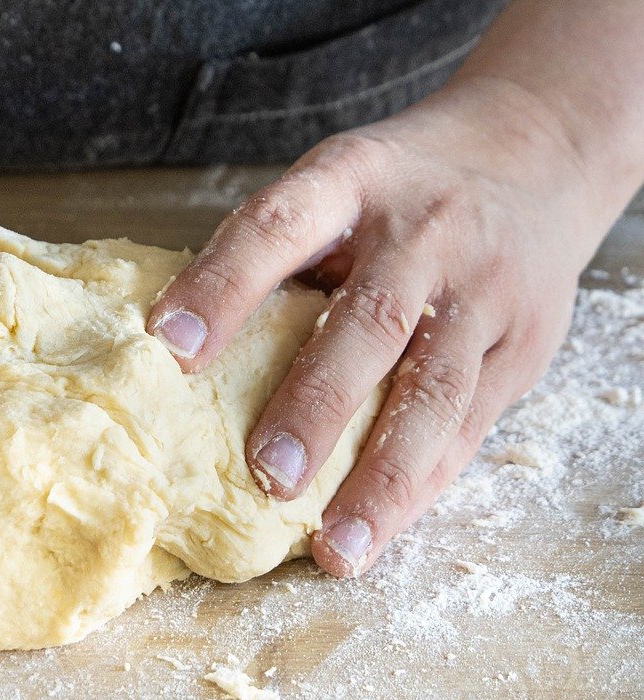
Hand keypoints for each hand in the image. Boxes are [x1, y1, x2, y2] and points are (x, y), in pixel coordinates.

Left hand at [148, 77, 615, 576]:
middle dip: (316, 404)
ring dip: (382, 477)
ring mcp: (485, 289)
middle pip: (371, 320)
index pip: (277, 227)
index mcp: (352, 179)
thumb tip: (178, 345)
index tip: (166, 346)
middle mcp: (425, 231)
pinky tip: (381, 529)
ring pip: (436, 391)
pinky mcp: (524, 342)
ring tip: (334, 547)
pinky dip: (422, 483)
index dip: (221, 285)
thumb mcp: (334, 182)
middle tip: (265, 473)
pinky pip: (470, 424)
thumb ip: (275, 251)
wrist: (533, 152)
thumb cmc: (396, 188)